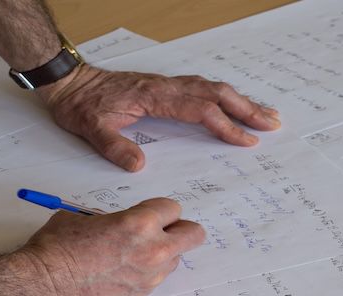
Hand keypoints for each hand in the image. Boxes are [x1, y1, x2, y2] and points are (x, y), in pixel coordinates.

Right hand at [19, 198, 204, 295]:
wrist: (45, 283)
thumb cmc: (59, 247)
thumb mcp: (86, 216)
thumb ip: (117, 218)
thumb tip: (124, 223)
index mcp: (139, 223)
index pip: (173, 209)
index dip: (159, 210)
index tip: (149, 214)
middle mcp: (152, 249)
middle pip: (193, 234)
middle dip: (181, 229)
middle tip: (164, 231)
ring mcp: (150, 276)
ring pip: (176, 258)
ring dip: (163, 253)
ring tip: (135, 253)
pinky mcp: (142, 294)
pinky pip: (158, 277)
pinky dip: (149, 272)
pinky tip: (125, 270)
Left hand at [36, 65, 280, 171]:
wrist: (69, 82)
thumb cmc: (80, 105)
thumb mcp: (90, 129)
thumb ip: (114, 147)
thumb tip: (139, 166)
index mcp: (154, 96)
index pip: (200, 109)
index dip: (225, 125)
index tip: (247, 141)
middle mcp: (166, 87)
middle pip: (216, 93)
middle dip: (247, 109)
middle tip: (273, 124)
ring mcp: (167, 85)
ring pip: (212, 88)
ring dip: (241, 101)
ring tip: (265, 114)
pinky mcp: (165, 88)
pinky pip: (202, 88)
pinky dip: (224, 97)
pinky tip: (234, 104)